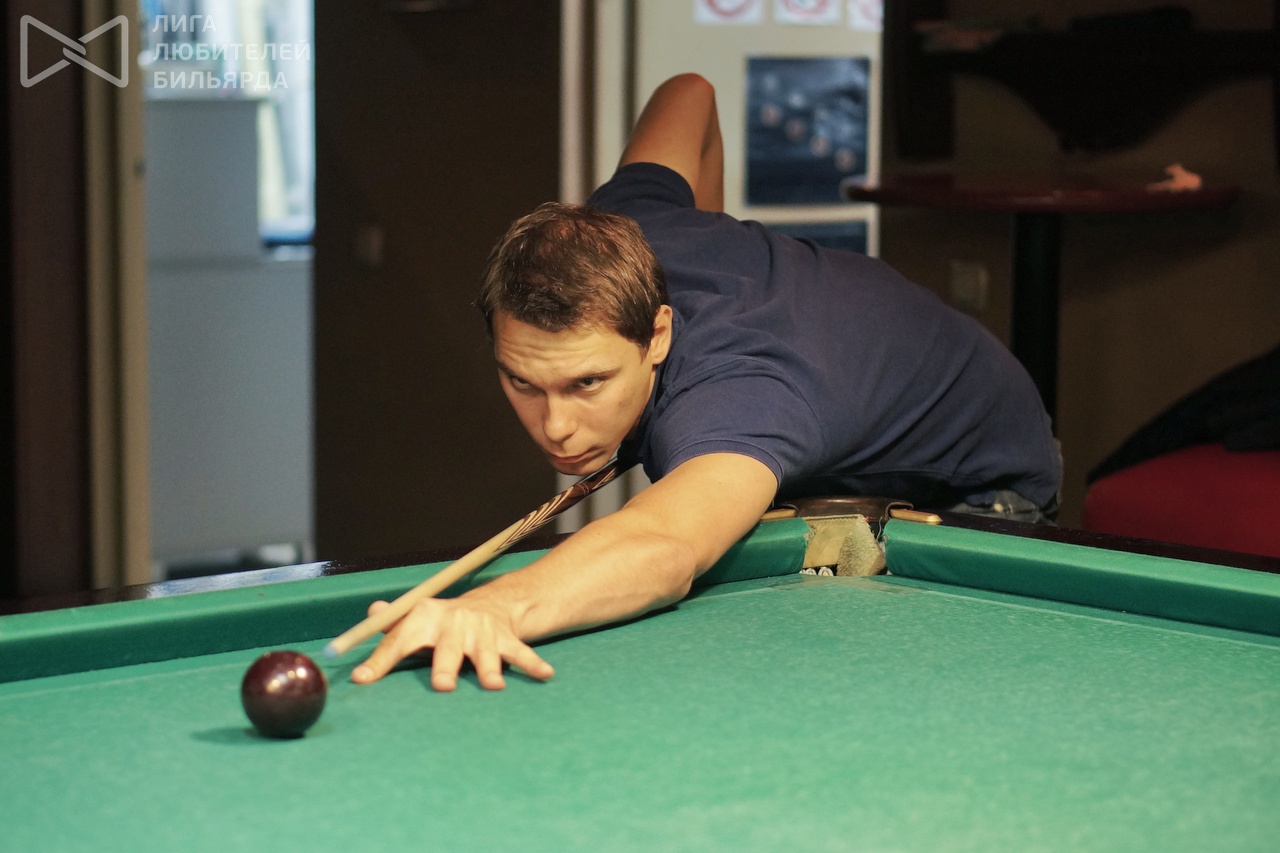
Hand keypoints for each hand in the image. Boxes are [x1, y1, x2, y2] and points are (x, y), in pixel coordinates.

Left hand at [350, 596, 554, 690]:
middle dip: (446, 666)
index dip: (379, 660)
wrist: (489, 604)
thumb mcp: (414, 619)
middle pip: (448, 647)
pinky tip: (545, 675)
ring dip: (490, 669)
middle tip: (443, 685)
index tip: (362, 679)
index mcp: (426, 617)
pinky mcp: (506, 639)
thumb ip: (390, 626)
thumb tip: (370, 616)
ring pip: (486, 653)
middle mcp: (455, 623)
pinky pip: (521, 653)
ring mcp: (483, 632)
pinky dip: (533, 664)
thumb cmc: (441, 623)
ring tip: (494, 686)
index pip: (399, 640)